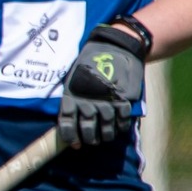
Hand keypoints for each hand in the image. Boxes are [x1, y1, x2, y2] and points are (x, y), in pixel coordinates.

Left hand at [58, 23, 146, 147]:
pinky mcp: (124, 99)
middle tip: (92, 140)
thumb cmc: (90, 62)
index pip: (67, 124)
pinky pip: (123, 120)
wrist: (116, 46)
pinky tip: (119, 127)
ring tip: (105, 137)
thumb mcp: (73, 76)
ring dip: (106, 135)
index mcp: (72, 95)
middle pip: (88, 129)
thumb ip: (72, 97)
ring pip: (106, 127)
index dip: (70, 137)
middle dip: (90, 138)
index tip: (75, 144)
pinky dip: (121, 127)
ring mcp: (107, 101)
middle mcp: (88, 101)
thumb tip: (70, 121)